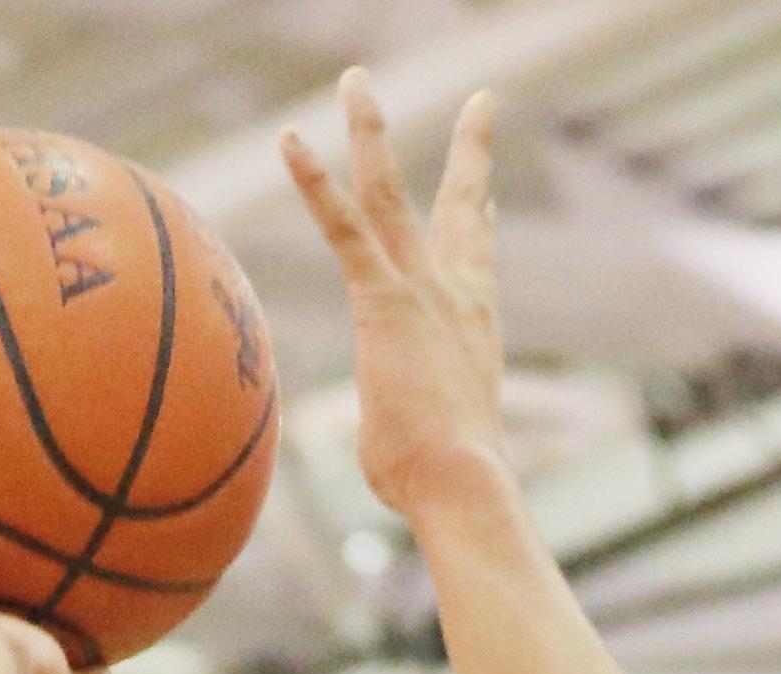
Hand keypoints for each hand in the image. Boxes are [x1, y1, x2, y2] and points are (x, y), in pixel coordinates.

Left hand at [281, 72, 504, 517]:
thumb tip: (393, 465)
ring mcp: (422, 289)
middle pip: (461, 206)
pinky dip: (314, 181)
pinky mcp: (384, 299)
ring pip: (392, 192)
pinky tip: (292, 138)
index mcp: (473, 328)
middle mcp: (456, 294)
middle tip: (483, 101)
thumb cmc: (440, 486)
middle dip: (472, 150)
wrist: (461, 483)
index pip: (478, 260)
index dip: (482, 221)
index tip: (489, 191)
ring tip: (357, 79)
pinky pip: (343, 226)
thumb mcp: (425, 448)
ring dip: (373, 131)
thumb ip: (404, 432)